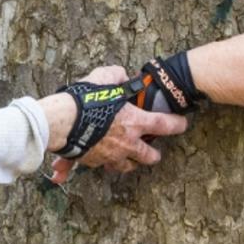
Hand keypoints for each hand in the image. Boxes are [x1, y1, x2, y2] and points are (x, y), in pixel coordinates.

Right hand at [46, 64, 187, 183]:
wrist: (61, 121)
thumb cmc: (86, 99)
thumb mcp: (104, 77)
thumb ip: (117, 76)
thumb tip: (123, 77)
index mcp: (135, 122)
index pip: (165, 125)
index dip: (177, 125)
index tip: (182, 124)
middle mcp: (127, 143)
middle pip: (149, 157)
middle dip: (153, 156)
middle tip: (153, 153)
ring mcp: (111, 155)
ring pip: (126, 167)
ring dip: (128, 163)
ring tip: (127, 159)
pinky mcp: (94, 162)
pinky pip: (100, 166)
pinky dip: (99, 164)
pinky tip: (93, 162)